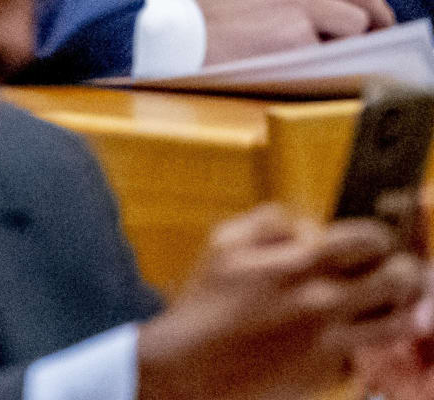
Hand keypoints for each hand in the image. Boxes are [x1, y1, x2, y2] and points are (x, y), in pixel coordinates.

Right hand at [143, 204, 419, 399]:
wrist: (193, 367)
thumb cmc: (205, 304)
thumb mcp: (223, 244)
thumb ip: (269, 221)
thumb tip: (307, 225)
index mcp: (297, 264)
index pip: (369, 238)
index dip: (378, 236)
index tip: (372, 243)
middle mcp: (322, 302)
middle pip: (399, 277)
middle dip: (401, 270)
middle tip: (390, 273)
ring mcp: (331, 341)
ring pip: (400, 321)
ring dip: (397, 310)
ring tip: (380, 306)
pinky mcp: (331, 373)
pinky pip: (367, 355)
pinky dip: (361, 346)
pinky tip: (341, 339)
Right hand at [190, 0, 394, 61]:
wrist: (179, 34)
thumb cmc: (209, 12)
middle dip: (376, 16)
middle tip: (375, 34)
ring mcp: (300, 2)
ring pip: (359, 21)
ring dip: (350, 39)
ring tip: (330, 49)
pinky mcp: (298, 35)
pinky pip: (337, 50)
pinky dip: (329, 58)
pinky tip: (306, 60)